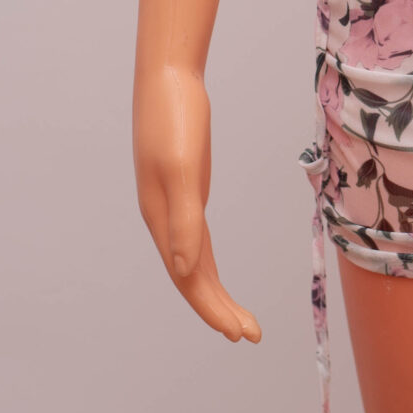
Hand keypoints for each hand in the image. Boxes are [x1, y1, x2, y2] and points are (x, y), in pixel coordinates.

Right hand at [133, 63, 260, 343]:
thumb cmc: (175, 118)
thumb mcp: (183, 170)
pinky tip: (216, 275)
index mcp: (161, 218)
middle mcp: (164, 218)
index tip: (240, 333)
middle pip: (191, 277)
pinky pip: (196, 238)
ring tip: (242, 321)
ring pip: (194, 262)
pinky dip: (207, 264)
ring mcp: (174, 204)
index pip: (188, 279)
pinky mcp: (187, 188)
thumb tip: (186, 273)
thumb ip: (184, 222)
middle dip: (218, 309)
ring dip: (215, 292)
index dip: (212, 309)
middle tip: (251, 335)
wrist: (168, 76)